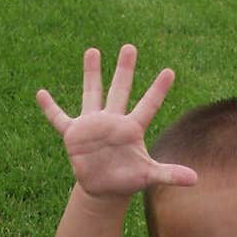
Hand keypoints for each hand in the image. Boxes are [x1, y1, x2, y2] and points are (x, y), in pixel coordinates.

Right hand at [36, 44, 197, 199]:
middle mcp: (112, 121)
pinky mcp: (74, 134)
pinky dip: (49, 108)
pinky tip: (40, 93)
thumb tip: (196, 179)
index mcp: (131, 129)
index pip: (148, 105)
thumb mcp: (148, 176)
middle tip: (130, 47)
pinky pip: (59, 118)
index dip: (159, 90)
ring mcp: (92, 125)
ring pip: (92, 94)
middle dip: (124, 70)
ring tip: (93, 51)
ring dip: (91, 74)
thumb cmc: (127, 180)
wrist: (104, 188)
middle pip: (120, 90)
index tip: (170, 71)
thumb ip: (170, 174)